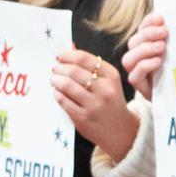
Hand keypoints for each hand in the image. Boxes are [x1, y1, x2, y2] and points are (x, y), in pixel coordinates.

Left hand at [52, 45, 135, 160]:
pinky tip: (57, 92)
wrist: (121, 131)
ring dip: (55, 80)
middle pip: (73, 71)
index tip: (60, 56)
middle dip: (60, 67)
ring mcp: (94, 104)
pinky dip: (57, 93)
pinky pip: (63, 100)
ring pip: (66, 85)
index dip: (68, 55)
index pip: (84, 58)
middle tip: (55, 68)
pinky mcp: (83, 118)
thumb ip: (88, 63)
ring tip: (54, 79)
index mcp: (112, 76)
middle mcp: (105, 89)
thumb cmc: (111, 101)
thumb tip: (69, 45)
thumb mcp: (107, 80)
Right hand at [124, 12, 168, 96]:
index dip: (148, 22)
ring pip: (129, 58)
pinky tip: (158, 61)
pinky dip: (145, 66)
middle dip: (148, 34)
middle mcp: (137, 58)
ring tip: (162, 47)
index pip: (141, 30)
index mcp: (146, 46)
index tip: (160, 17)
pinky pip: (134, 75)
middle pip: (133, 42)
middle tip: (164, 32)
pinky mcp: (139, 86)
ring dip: (144, 49)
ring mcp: (136, 72)